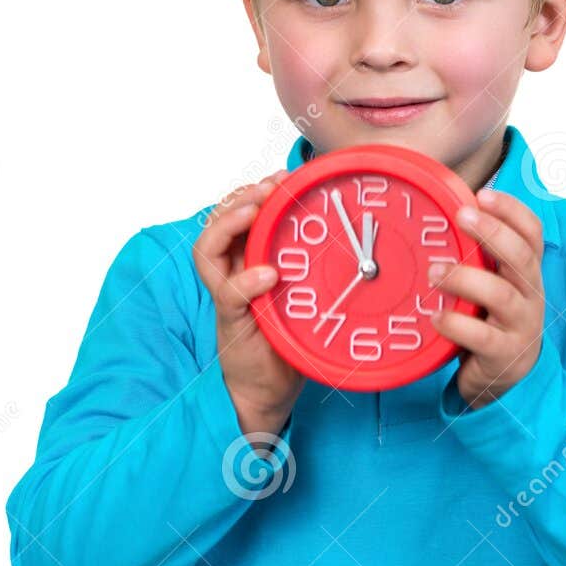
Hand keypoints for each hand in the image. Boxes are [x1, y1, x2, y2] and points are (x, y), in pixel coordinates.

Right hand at [193, 168, 303, 448]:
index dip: (253, 190)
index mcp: (247, 260)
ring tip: (253, 211)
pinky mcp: (232, 321)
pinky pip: (230, 294)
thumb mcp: (303, 293)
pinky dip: (247, 280)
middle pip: (216, 222)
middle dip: (240, 198)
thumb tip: (357, 236)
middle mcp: (231, 272)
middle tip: (269, 186)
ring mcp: (228, 296)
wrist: (270, 388)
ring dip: (229, 224)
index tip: (282, 176)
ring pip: (208, 250)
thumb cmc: (289, 337)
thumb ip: (312, 266)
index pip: (236, 213)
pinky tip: (268, 273)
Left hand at [426, 188, 545, 409]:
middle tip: (461, 216)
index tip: (483, 194)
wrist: (506, 377)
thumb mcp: (492, 283)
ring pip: (501, 294)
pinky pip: (482, 337)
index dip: (512, 210)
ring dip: (465, 278)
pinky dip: (456, 324)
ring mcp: (520, 325)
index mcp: (526, 272)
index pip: (531, 233)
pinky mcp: (504, 354)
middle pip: (521, 256)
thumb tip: (443, 213)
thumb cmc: (490, 320)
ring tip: (434, 272)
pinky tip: (436, 316)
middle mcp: (530, 294)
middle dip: (492, 232)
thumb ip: (478, 257)